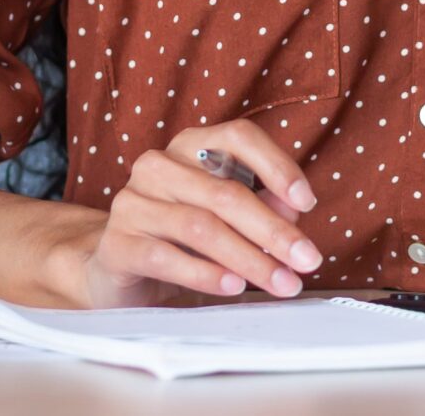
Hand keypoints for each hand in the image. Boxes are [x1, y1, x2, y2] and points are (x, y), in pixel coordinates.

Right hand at [61, 120, 324, 306]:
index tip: (308, 202)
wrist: (119, 268)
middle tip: (308, 260)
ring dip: (248, 258)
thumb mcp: (228, 217)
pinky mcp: (116, 244)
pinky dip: (204, 273)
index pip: (239, 137)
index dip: (277, 166)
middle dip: (274, 230)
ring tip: (280, 282)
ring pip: (200, 226)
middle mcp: (158, 165)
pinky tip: (233, 287)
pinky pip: (165, 257)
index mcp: (192, 145)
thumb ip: (263, 205)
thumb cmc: (185, 238)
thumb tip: (295, 210)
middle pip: (225, 192)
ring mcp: (132, 202)